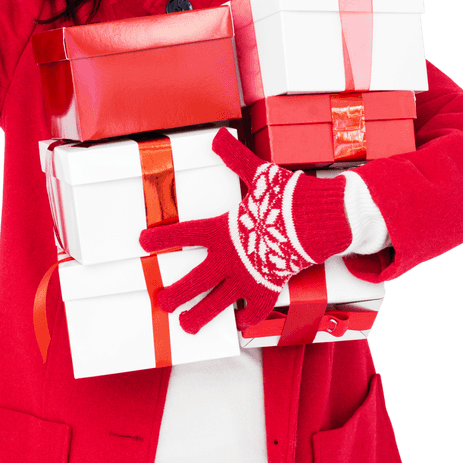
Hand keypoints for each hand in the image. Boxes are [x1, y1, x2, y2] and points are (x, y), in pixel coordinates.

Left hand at [139, 128, 351, 333]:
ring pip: (217, 303)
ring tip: (187, 325)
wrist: (319, 223)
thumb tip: (218, 137)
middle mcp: (230, 258)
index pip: (183, 234)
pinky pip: (255, 309)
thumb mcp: (259, 175)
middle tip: (162, 302)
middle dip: (175, 294)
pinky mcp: (268, 287)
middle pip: (195, 281)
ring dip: (201, 315)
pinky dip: (248, 317)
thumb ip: (235, 159)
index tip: (143, 241)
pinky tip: (239, 322)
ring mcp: (248, 276)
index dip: (160, 239)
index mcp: (223, 231)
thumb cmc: (289, 199)